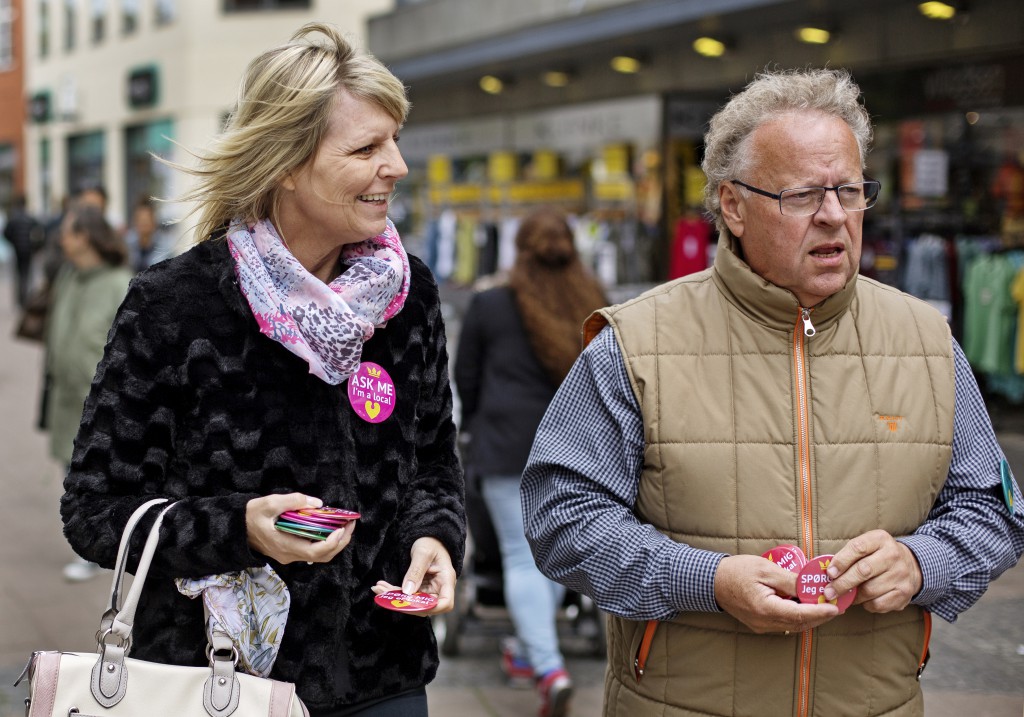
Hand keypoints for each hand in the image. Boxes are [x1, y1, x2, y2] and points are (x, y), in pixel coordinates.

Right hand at [245, 493, 355, 564]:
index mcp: (285, 545)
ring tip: (345, 525)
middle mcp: (290, 555)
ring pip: (319, 556)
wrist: (234, 530)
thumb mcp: (269, 503)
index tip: (343, 527)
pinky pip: (313, 551)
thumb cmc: (250, 516)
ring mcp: (290, 555)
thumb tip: (317, 503)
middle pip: (323, 556)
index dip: (333, 542)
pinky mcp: (289, 551)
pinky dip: (326, 542)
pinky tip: (330, 528)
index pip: (316, 552)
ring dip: (335, 542)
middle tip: (351, 523)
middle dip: (341, 541)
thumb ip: (293, 501)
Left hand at [371, 537, 456, 616]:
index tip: (411, 603)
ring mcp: (429, 590)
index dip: (432, 608)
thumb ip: (416, 572)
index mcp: (446, 579)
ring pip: (413, 602)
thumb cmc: (430, 542)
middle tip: (383, 595)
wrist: (429, 539)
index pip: (445, 602)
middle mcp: (439, 588)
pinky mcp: (420, 589)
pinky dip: (394, 593)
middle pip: (426, 606)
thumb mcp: (423, 553)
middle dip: (404, 604)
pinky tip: (381, 587)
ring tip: (378, 588)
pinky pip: (407, 595)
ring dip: (395, 599)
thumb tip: (407, 592)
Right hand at [714, 555, 838, 633]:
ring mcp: (761, 626)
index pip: (800, 615)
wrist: (711, 581)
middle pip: (799, 623)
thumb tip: (810, 587)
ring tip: (824, 606)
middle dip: (819, 616)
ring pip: (792, 625)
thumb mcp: (765, 569)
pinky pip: (783, 623)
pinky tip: (804, 607)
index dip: (820, 612)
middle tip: (836, 606)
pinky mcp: (758, 624)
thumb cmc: (736, 571)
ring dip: (810, 618)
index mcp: (766, 608)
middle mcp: (764, 622)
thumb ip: (789, 580)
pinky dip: (797, 617)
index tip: (835, 608)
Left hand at [824, 530, 921, 612]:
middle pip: (863, 571)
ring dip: (853, 595)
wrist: (911, 565)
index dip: (841, 562)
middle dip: (842, 583)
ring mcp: (901, 575)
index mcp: (880, 539)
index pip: (858, 548)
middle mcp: (893, 555)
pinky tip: (863, 599)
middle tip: (829, 592)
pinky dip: (866, 604)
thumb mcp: (867, 546)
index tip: (830, 573)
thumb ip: (849, 555)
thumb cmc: (878, 556)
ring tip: (845, 595)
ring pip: (869, 590)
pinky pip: (878, 604)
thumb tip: (829, 574)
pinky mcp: (904, 593)